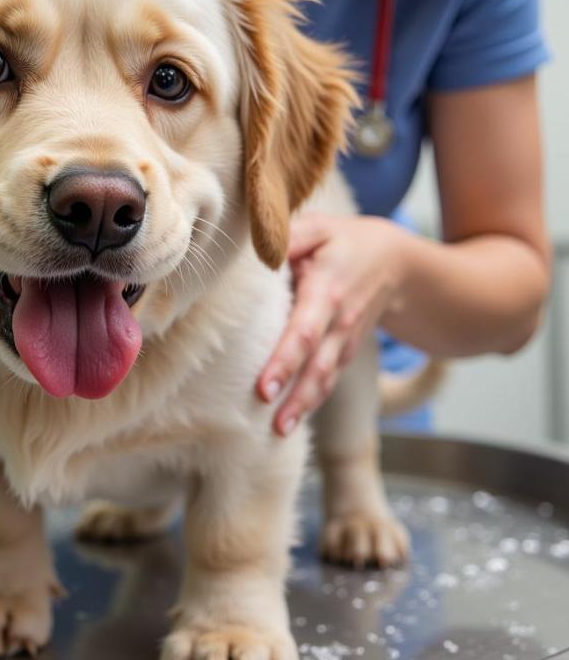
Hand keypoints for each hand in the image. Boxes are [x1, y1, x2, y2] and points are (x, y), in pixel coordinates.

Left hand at [257, 212, 407, 435]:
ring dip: (304, 405)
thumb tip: (259, 252)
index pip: (305, 331)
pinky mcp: (345, 350)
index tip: (264, 387)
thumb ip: (289, 238)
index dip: (285, 360)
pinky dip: (313, 399)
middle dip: (296, 395)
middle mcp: (339, 322)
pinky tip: (293, 417)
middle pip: (317, 365)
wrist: (400, 265)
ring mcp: (345, 340)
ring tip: (278, 432)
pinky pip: (329, 378)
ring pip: (325, 378)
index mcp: (328, 290)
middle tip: (272, 421)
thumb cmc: (347, 242)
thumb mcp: (320, 228)